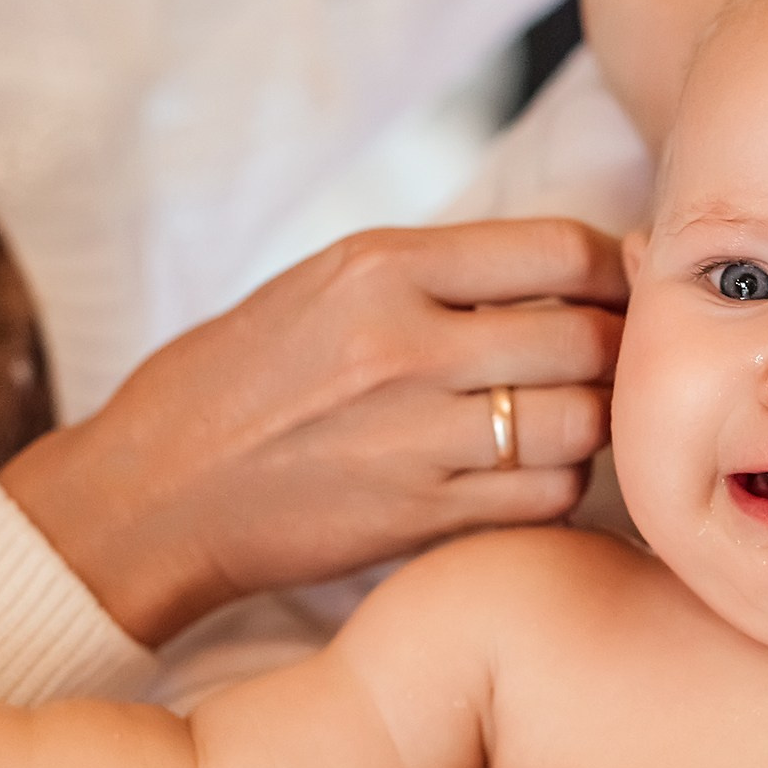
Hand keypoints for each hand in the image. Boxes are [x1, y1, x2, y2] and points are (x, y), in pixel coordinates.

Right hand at [1, 219, 625, 646]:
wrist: (149, 496)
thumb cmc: (238, 382)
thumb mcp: (323, 285)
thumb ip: (439, 273)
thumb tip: (567, 268)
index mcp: (381, 266)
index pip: (560, 250)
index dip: (613, 269)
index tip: (618, 285)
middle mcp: (406, 345)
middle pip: (588, 338)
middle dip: (616, 350)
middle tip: (612, 361)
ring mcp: (417, 436)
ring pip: (583, 422)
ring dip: (596, 423)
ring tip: (570, 419)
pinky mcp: (423, 517)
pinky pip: (549, 496)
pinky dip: (563, 486)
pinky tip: (533, 474)